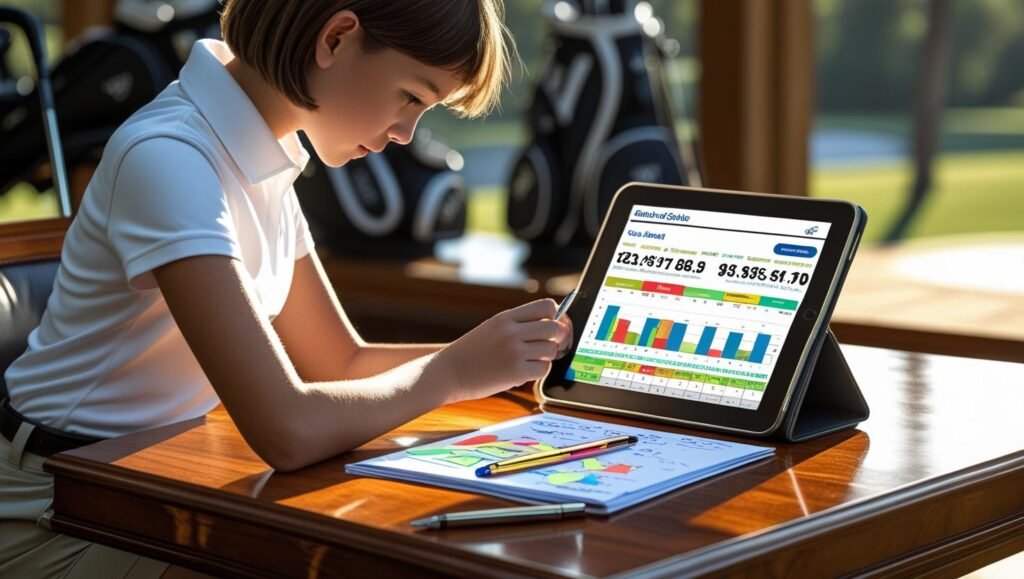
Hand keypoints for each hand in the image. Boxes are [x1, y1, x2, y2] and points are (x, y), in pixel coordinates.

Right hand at [438, 299, 571, 402]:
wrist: (449, 372)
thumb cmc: (472, 352)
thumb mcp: (493, 328)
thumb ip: (518, 324)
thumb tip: (556, 324)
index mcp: (506, 317)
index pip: (547, 306)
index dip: (556, 316)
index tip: (552, 326)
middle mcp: (511, 331)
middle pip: (555, 328)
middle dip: (558, 338)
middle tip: (552, 345)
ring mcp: (513, 352)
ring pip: (551, 350)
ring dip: (546, 357)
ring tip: (530, 360)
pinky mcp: (515, 372)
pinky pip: (544, 369)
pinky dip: (538, 371)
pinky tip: (524, 371)